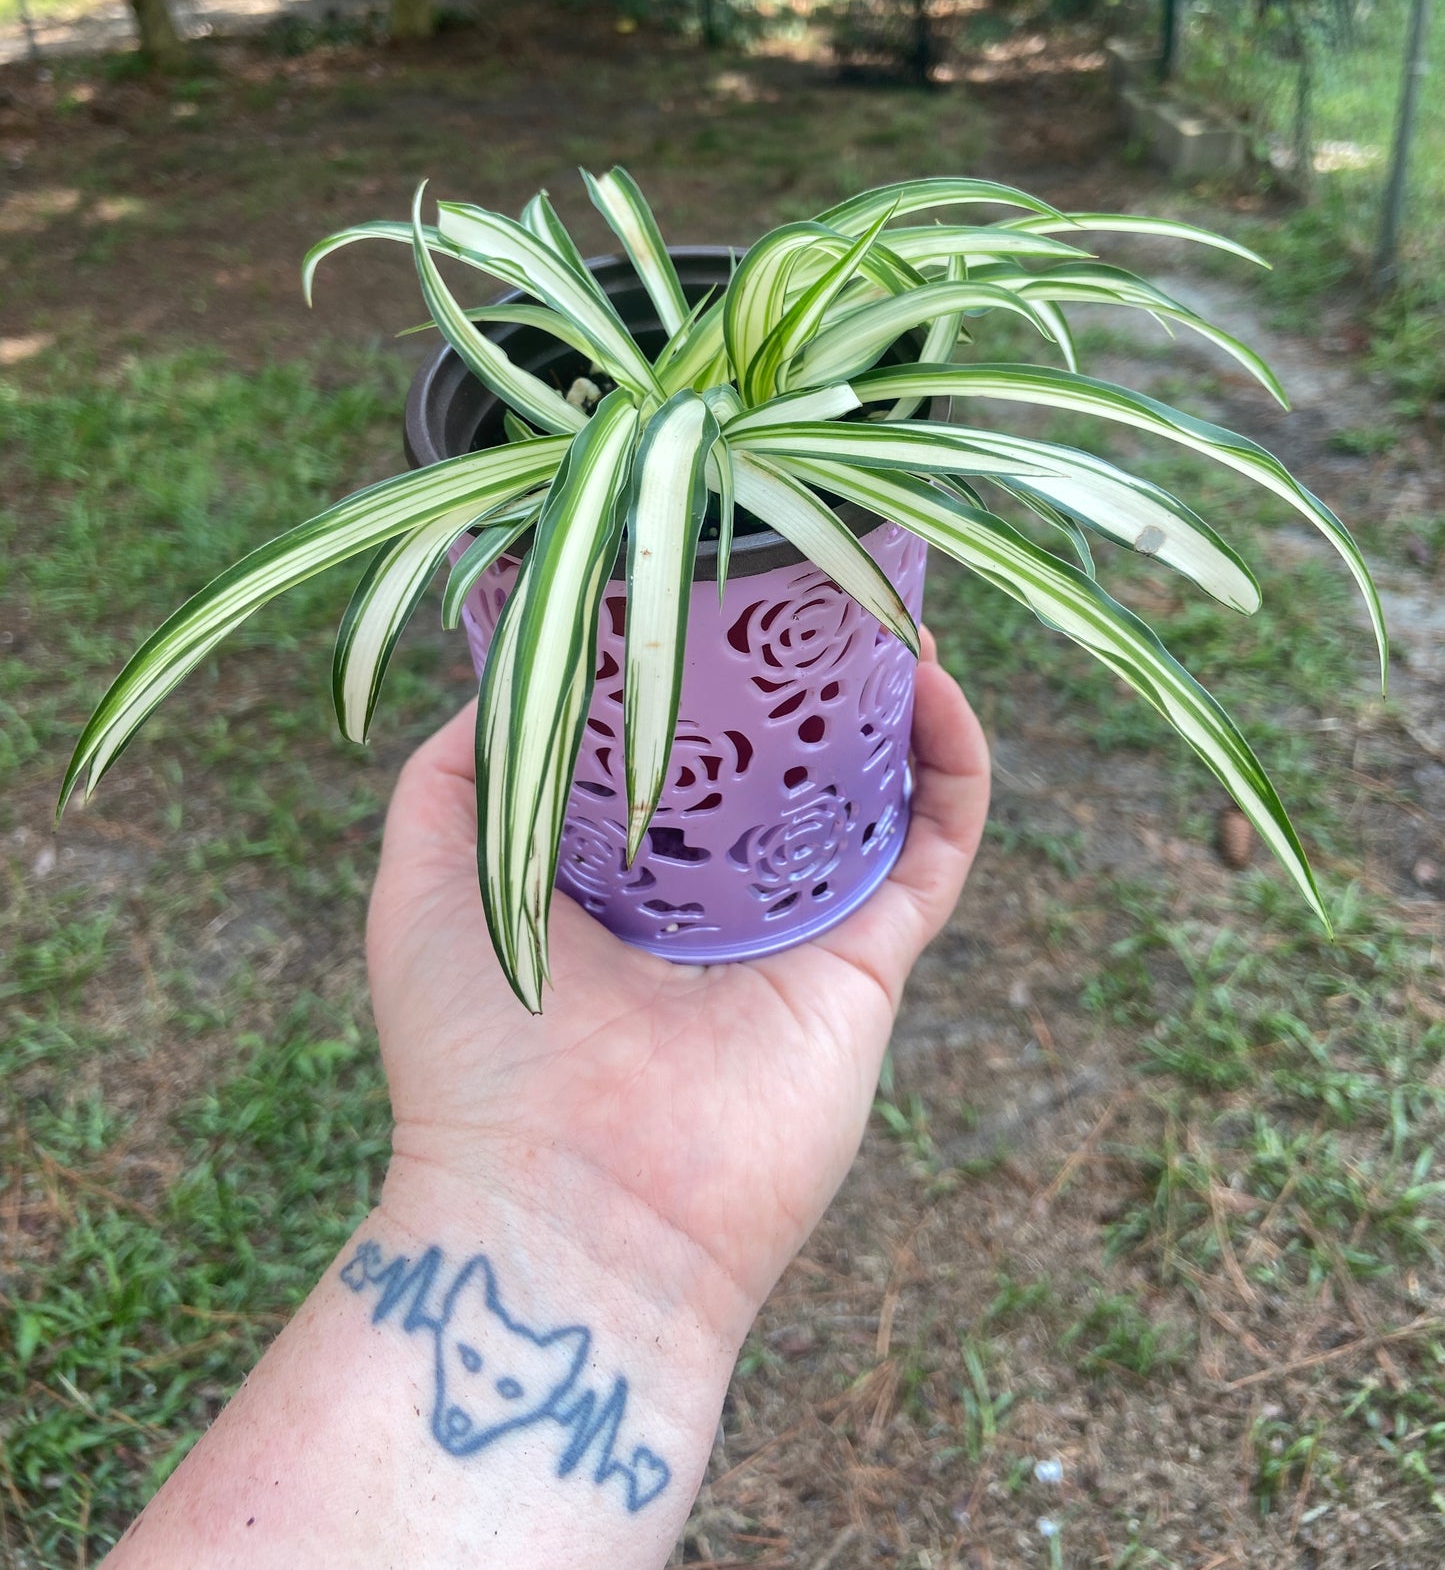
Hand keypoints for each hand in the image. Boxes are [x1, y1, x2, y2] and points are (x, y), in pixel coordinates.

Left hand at [367, 626, 988, 1348]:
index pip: (675, 738)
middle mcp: (715, 889)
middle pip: (780, 748)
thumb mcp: (424, 877)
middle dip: (801, 661)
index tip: (708, 571)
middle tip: (811, 567)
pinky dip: (955, 759)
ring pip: (871, 780)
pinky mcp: (870, 961)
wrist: (561, 1210)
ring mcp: (798, 923)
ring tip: (882, 598)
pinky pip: (939, 843)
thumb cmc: (473, 1052)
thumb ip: (460, 769)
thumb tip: (512, 662)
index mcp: (617, 866)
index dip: (697, 656)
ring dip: (889, 688)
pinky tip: (929, 678)